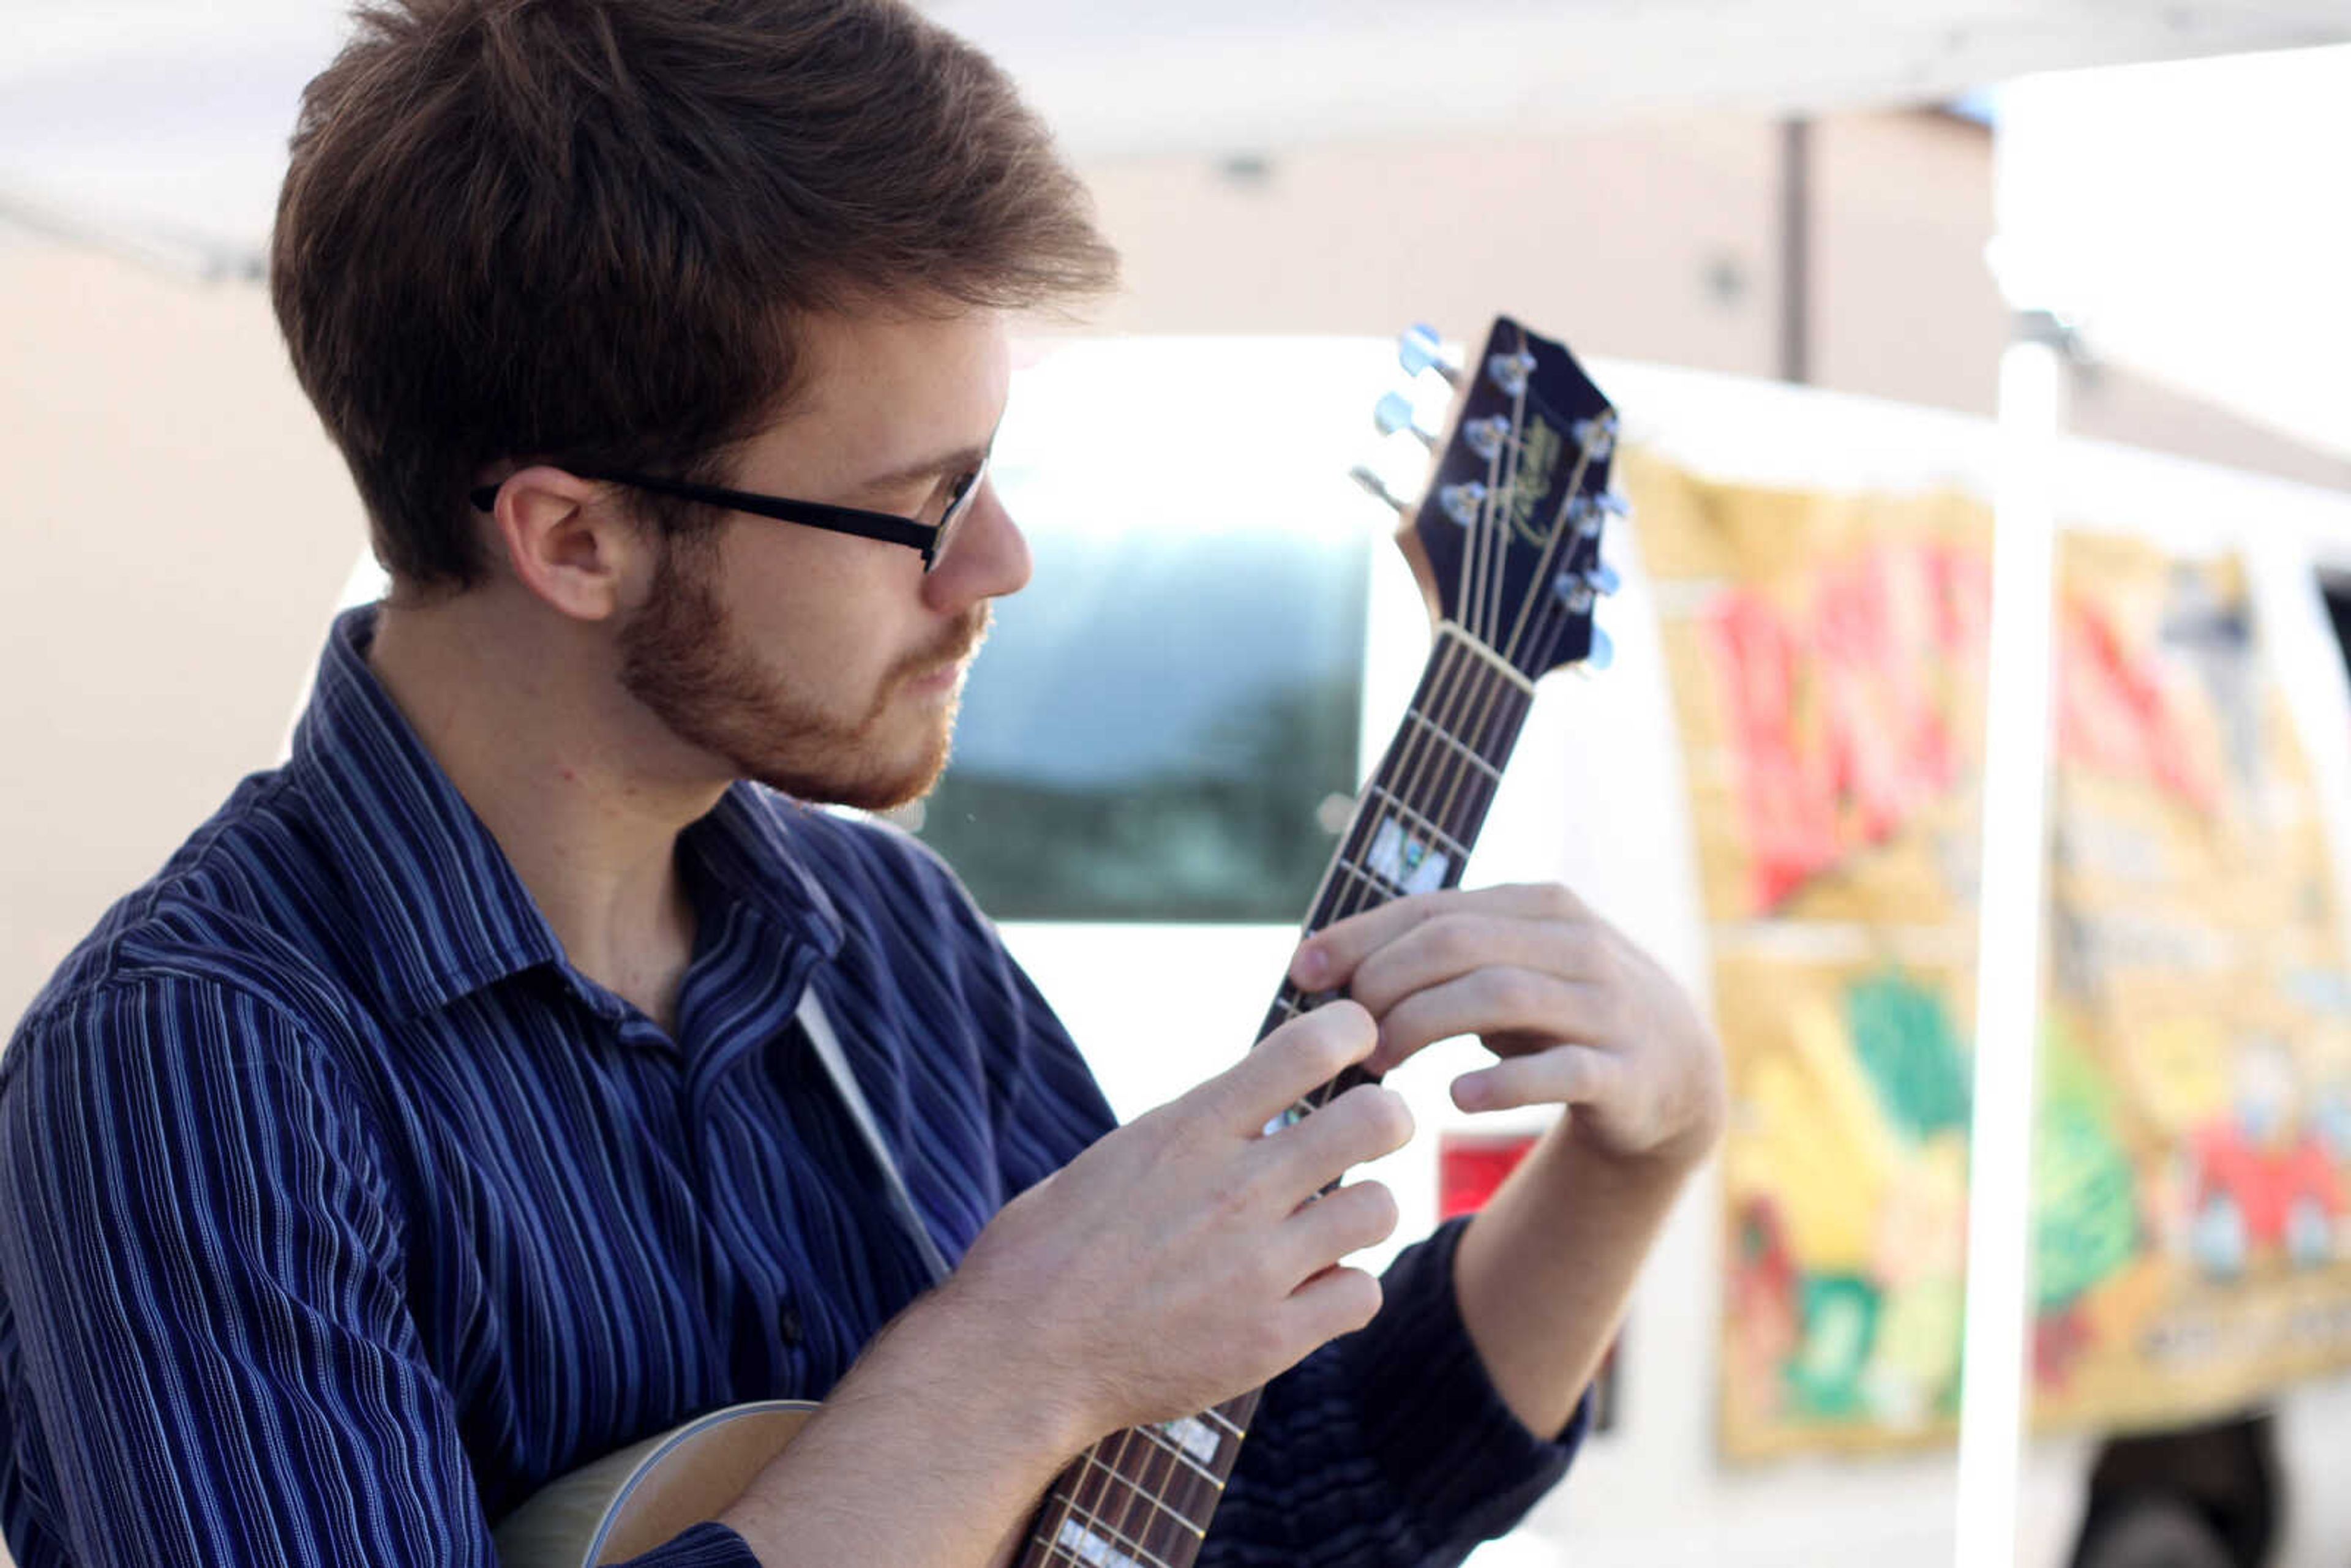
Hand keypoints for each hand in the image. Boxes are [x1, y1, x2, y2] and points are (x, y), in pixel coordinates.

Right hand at [941, 1001, 1413, 1441]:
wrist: (1017, 1358)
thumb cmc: (1045, 1253)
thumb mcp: (1113, 1158)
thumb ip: (1189, 1133)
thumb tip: (1241, 1110)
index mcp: (1190, 1129)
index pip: (1311, 1046)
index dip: (1351, 1032)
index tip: (1354, 1041)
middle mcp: (1237, 1189)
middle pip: (1377, 1119)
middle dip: (1385, 1119)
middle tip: (1366, 1136)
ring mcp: (1259, 1267)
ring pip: (1381, 1207)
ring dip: (1361, 1214)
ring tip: (1327, 1227)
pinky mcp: (1271, 1339)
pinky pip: (1362, 1294)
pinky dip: (1344, 1292)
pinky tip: (1309, 1295)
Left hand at [1290, 883, 1725, 1171]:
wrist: (1675, 1077)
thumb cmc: (1561, 1016)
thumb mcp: (1510, 970)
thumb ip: (1440, 956)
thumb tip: (1322, 962)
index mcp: (1543, 906)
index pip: (1435, 908)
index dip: (1361, 937)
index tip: (1303, 972)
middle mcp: (1579, 945)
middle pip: (1459, 945)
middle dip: (1386, 984)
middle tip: (1346, 1033)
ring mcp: (1608, 1007)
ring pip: (1500, 996)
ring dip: (1422, 1027)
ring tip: (1378, 1065)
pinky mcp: (1627, 1072)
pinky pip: (1559, 1071)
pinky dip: (1501, 1083)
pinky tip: (1454, 1098)